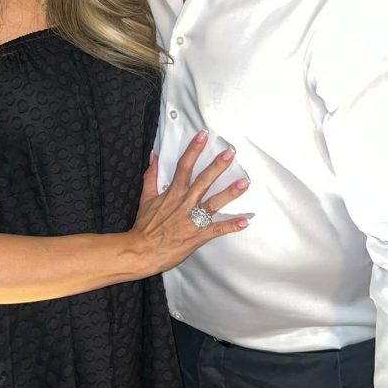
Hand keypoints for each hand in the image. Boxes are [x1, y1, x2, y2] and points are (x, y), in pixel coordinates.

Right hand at [129, 130, 249, 275]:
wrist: (142, 251)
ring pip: (214, 203)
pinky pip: (217, 230)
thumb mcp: (146, 198)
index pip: (184, 166)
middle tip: (230, 153)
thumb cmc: (145, 226)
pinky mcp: (198, 236)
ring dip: (230, 193)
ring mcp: (193, 220)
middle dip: (217, 166)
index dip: (194, 150)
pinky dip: (231, 226)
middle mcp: (185, 203)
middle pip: (203, 181)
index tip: (203, 136)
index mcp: (173, 193)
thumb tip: (153, 157)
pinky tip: (244, 221)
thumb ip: (151, 176)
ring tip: (245, 183)